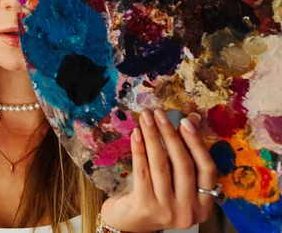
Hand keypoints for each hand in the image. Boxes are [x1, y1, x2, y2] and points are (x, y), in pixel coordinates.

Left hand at [100, 110, 217, 231]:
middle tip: (160, 114)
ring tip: (146, 119)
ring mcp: (167, 211)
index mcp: (203, 204)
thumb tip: (192, 118)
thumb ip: (184, 152)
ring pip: (161, 166)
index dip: (197, 143)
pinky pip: (143, 172)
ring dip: (153, 137)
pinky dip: (139, 149)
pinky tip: (136, 134)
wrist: (129, 222)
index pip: (207, 170)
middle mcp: (189, 210)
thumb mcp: (174, 177)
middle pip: (184, 165)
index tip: (185, 121)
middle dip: (171, 135)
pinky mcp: (146, 207)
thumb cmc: (155, 195)